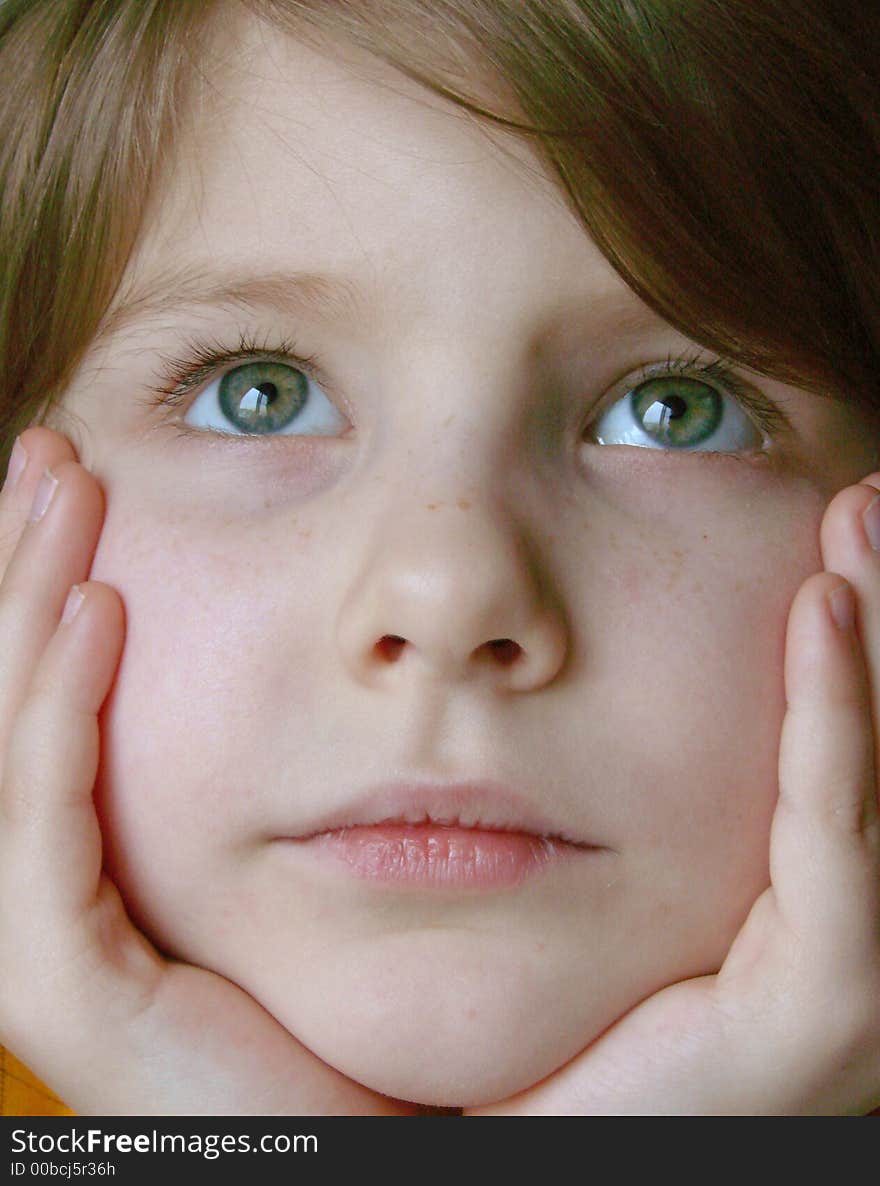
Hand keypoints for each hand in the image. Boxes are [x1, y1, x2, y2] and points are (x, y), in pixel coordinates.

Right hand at [0, 427, 411, 1115]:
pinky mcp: (71, 992)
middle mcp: (46, 898)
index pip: (44, 702)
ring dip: (28, 605)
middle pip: (7, 701)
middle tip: (52, 452)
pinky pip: (46, 826)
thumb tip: (329, 646)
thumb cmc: (350, 1018)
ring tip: (66, 491)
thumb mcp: (300, 867)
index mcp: (94, 864)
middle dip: (21, 566)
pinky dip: (60, 714)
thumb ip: (289, 778)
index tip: (82, 487)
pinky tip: (97, 612)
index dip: (44, 587)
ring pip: (9, 740)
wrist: (374, 1152)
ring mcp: (45, 946)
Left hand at [469, 476, 879, 1115]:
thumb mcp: (621, 889)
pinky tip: (821, 614)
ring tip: (859, 520)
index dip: (862, 648)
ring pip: (879, 772)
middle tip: (867, 500)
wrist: (512, 1150)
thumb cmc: (554, 1029)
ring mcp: (853, 977)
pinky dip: (832, 722)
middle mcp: (850, 935)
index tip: (840, 538)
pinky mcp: (822, 1006)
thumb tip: (582, 678)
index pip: (856, 752)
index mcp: (807, 910)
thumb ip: (635, 801)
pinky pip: (834, 838)